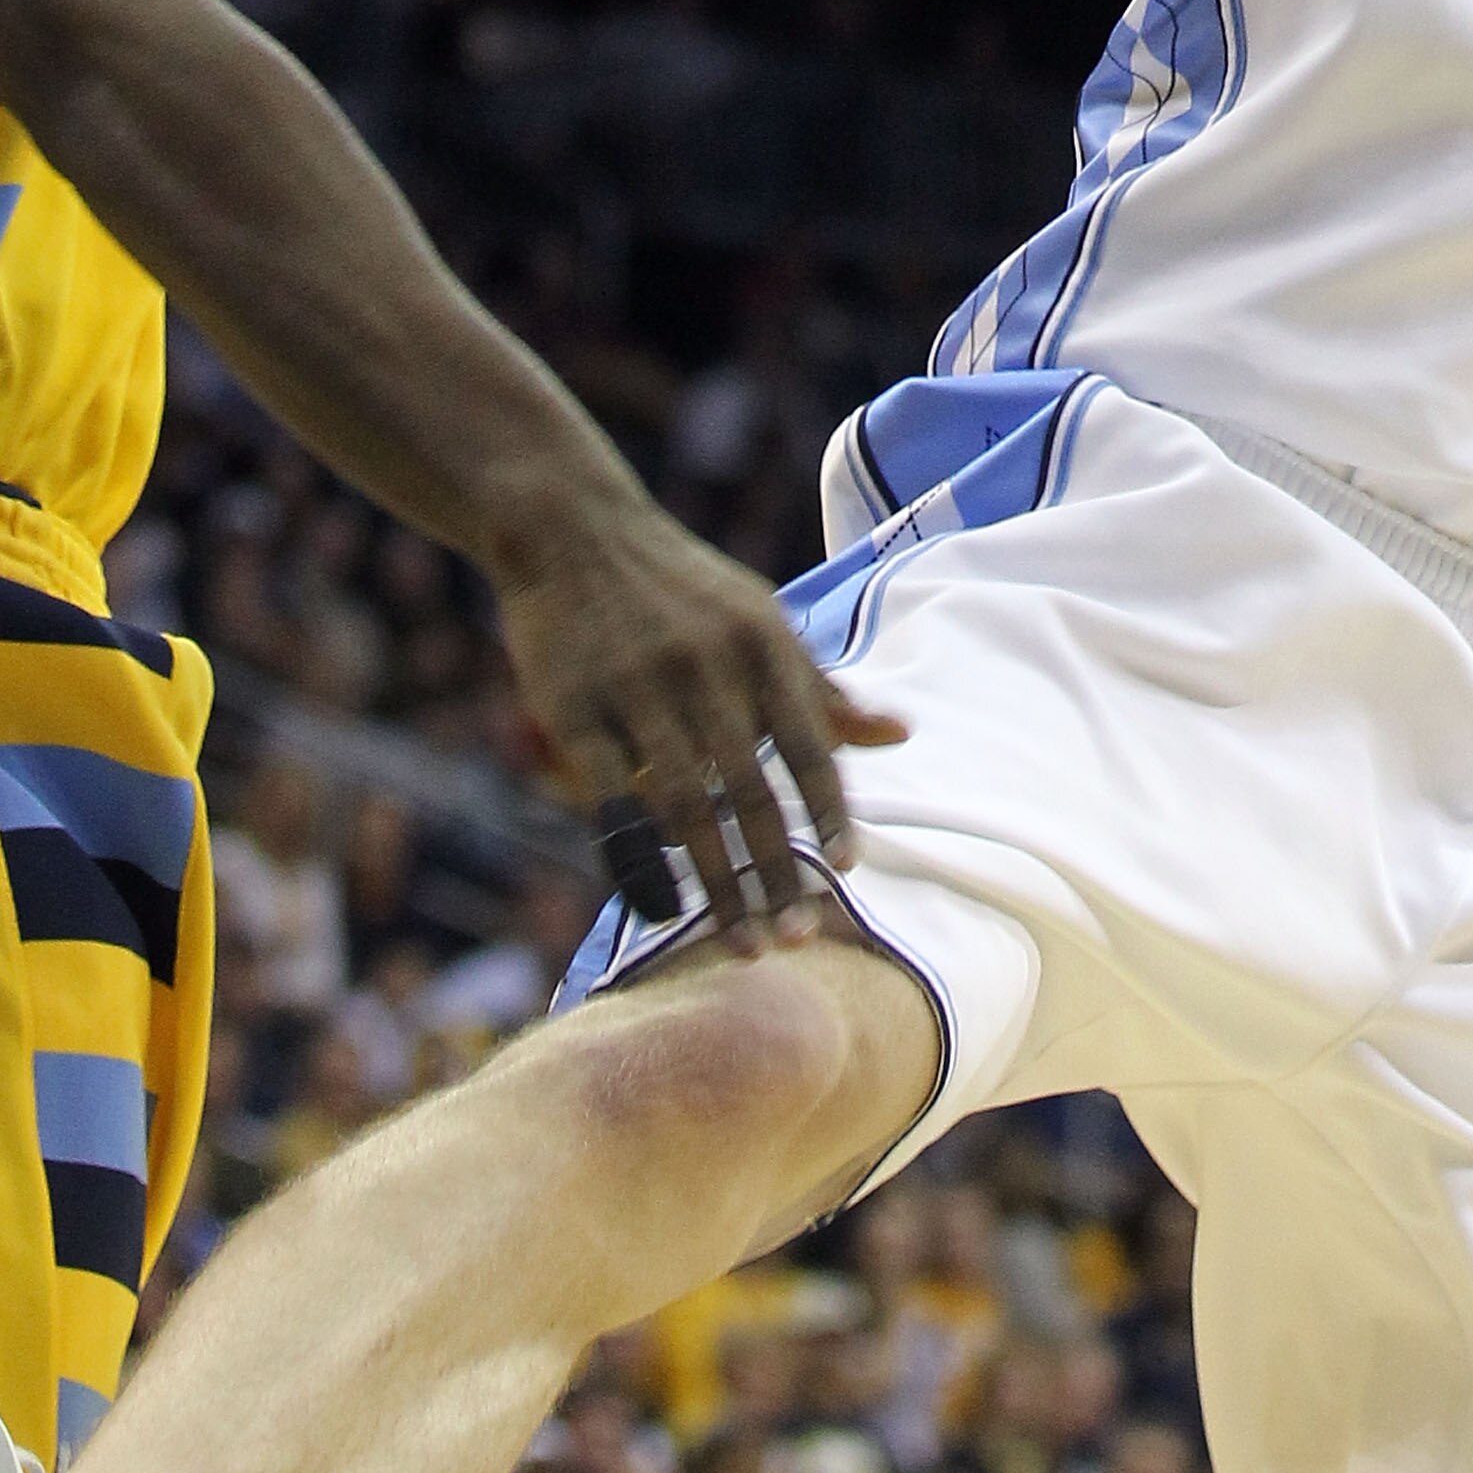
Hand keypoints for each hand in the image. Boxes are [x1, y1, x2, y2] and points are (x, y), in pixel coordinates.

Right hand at [492, 495, 906, 956]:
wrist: (572, 529)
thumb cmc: (681, 587)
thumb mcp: (759, 618)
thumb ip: (821, 687)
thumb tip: (900, 735)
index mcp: (761, 642)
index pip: (809, 744)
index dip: (828, 811)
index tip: (847, 870)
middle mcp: (707, 668)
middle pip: (753, 791)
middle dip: (779, 871)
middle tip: (800, 940)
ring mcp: (639, 692)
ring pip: (689, 810)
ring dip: (720, 885)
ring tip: (745, 943)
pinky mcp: (578, 714)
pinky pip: (614, 805)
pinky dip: (640, 864)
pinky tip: (663, 910)